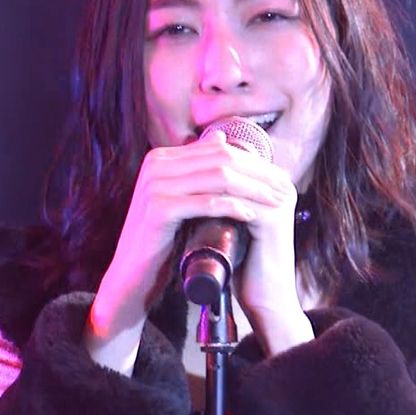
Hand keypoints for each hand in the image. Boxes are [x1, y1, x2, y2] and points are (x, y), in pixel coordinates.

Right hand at [85, 132, 294, 371]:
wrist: (131, 276)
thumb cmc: (162, 239)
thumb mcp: (180, 198)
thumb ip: (197, 170)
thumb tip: (222, 138)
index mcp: (161, 158)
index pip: (217, 150)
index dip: (252, 162)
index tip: (278, 178)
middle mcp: (155, 164)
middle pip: (220, 160)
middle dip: (257, 174)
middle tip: (284, 189)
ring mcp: (154, 185)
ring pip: (217, 178)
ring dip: (252, 190)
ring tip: (275, 202)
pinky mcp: (158, 208)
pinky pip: (205, 202)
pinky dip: (232, 207)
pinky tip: (251, 215)